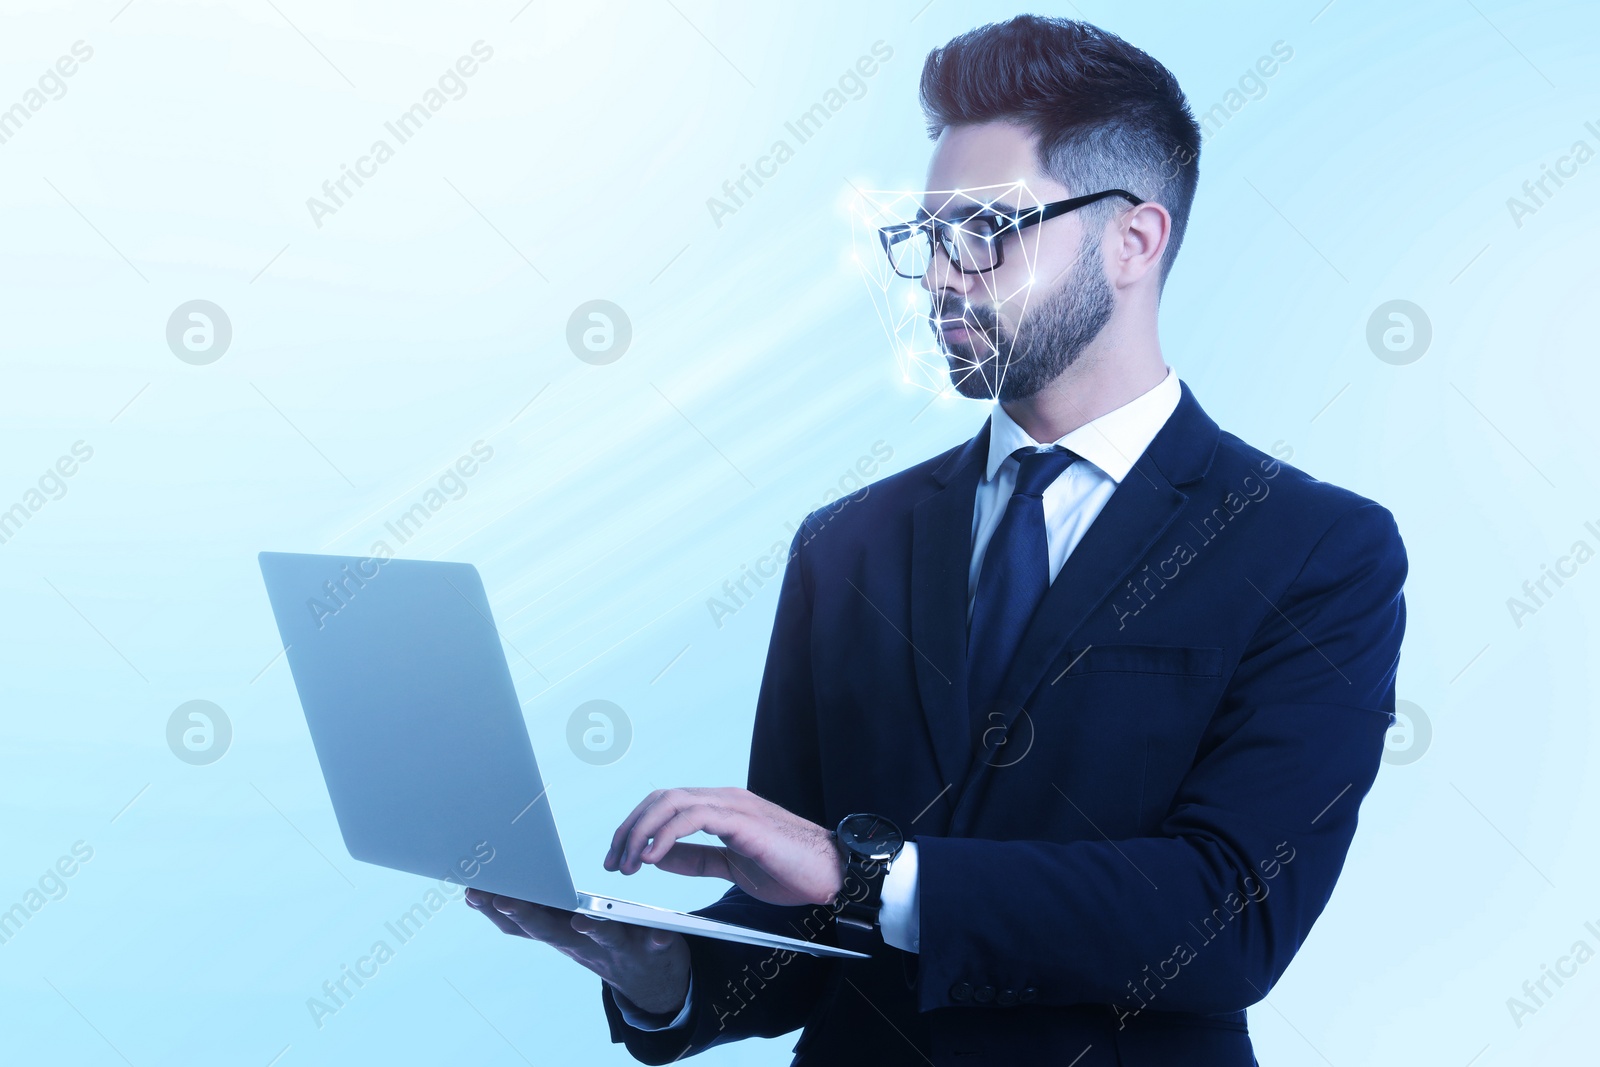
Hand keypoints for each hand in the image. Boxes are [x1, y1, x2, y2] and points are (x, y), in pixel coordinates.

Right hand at [463, 887, 689, 1015]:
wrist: (649, 981)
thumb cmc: (598, 942)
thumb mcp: (560, 929)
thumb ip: (530, 912)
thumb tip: (479, 893)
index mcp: (560, 931)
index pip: (522, 922)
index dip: (495, 909)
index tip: (472, 890)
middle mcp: (582, 943)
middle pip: (552, 930)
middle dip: (527, 914)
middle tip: (505, 898)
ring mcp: (617, 948)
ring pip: (602, 938)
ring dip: (591, 930)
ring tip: (582, 920)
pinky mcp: (652, 947)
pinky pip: (655, 942)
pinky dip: (656, 936)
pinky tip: (659, 931)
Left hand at [604, 786, 843, 907]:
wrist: (833, 874)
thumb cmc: (791, 870)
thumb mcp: (731, 867)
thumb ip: (697, 859)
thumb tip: (657, 858)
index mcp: (722, 807)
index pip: (666, 804)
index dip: (635, 828)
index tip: (618, 857)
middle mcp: (724, 799)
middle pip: (661, 799)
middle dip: (628, 829)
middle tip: (612, 862)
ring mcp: (733, 805)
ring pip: (671, 803)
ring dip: (640, 833)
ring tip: (627, 863)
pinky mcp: (742, 820)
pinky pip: (692, 819)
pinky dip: (665, 835)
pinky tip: (652, 858)